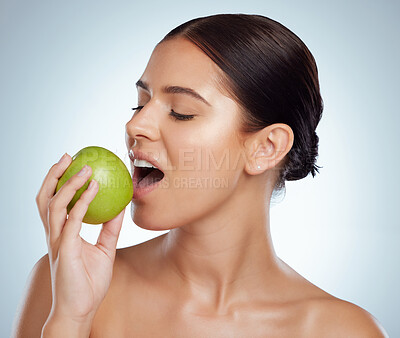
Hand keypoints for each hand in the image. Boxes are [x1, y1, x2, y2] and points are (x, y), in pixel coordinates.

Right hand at [35, 153, 124, 322]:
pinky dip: (81, 203)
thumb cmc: (89, 282)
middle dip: (54, 175)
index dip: (59, 182)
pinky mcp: (66, 251)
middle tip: (68, 157)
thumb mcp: (105, 249)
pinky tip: (94, 189)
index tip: (72, 164)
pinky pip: (72, 221)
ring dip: (69, 184)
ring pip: (54, 205)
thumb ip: (110, 228)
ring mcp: (58, 242)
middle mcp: (55, 235)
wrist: (81, 309)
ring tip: (84, 169)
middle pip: (46, 198)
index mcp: (62, 234)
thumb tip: (121, 208)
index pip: (55, 202)